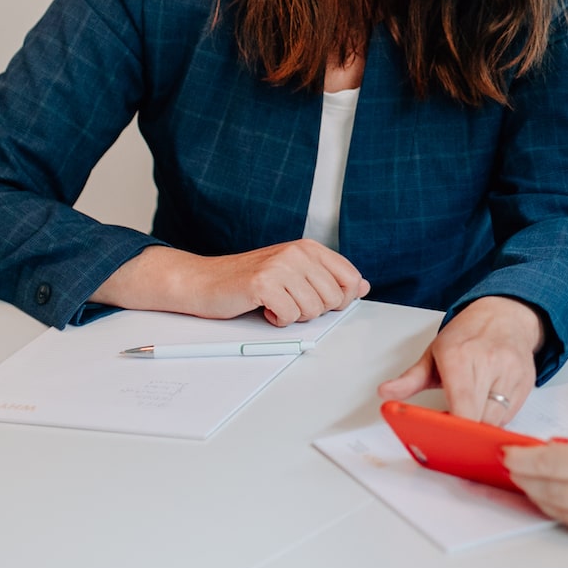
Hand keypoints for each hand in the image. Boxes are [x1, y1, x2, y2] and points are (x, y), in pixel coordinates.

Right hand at [170, 239, 368, 324]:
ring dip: (294, 316)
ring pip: (313, 310)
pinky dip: (277, 320)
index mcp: (309, 248)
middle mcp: (298, 252)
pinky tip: (264, 308)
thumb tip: (363, 286)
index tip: (320, 300)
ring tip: (275, 302)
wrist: (205, 281)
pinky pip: (290, 316)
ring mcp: (280, 266)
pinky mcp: (263, 283)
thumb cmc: (250, 281)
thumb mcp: (294, 274)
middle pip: (334, 299)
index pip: (351, 278)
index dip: (342, 299)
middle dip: (314, 310)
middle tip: (290, 301)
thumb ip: (329, 278)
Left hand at [377, 296, 544, 425]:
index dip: (454, 429)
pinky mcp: (526, 382)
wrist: (505, 314)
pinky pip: (510, 416)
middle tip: (451, 431)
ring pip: (496, 421)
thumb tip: (386, 393)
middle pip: (480, 419)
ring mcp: (512, 373)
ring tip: (468, 414)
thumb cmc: (468, 334)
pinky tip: (485, 407)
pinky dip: (495, 419)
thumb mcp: (433, 353)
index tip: (443, 437)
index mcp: (460, 356)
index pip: (462, 406)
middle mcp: (490, 363)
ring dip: (480, 426)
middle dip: (464, 431)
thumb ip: (410, 378)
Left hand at [503, 419, 567, 541]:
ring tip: (527, 483)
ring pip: (563, 513)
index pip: (551, 465)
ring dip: (540, 498)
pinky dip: (564, 511)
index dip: (522, 460)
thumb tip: (563, 447)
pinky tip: (558, 498)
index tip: (507, 453)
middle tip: (510, 467)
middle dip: (525, 481)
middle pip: (550, 493)